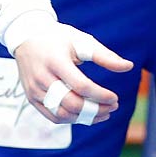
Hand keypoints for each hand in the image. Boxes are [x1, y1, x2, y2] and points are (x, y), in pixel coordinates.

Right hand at [12, 22, 132, 124]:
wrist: (26, 37)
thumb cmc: (57, 37)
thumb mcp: (81, 40)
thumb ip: (105, 56)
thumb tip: (129, 66)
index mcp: (56, 61)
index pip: (81, 86)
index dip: (100, 96)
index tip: (115, 98)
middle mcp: (42, 78)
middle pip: (72, 103)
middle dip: (96, 109)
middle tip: (113, 107)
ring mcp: (35, 90)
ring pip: (62, 114)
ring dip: (85, 118)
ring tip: (103, 114)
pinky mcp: (32, 98)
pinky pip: (53, 116)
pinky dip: (72, 119)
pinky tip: (86, 115)